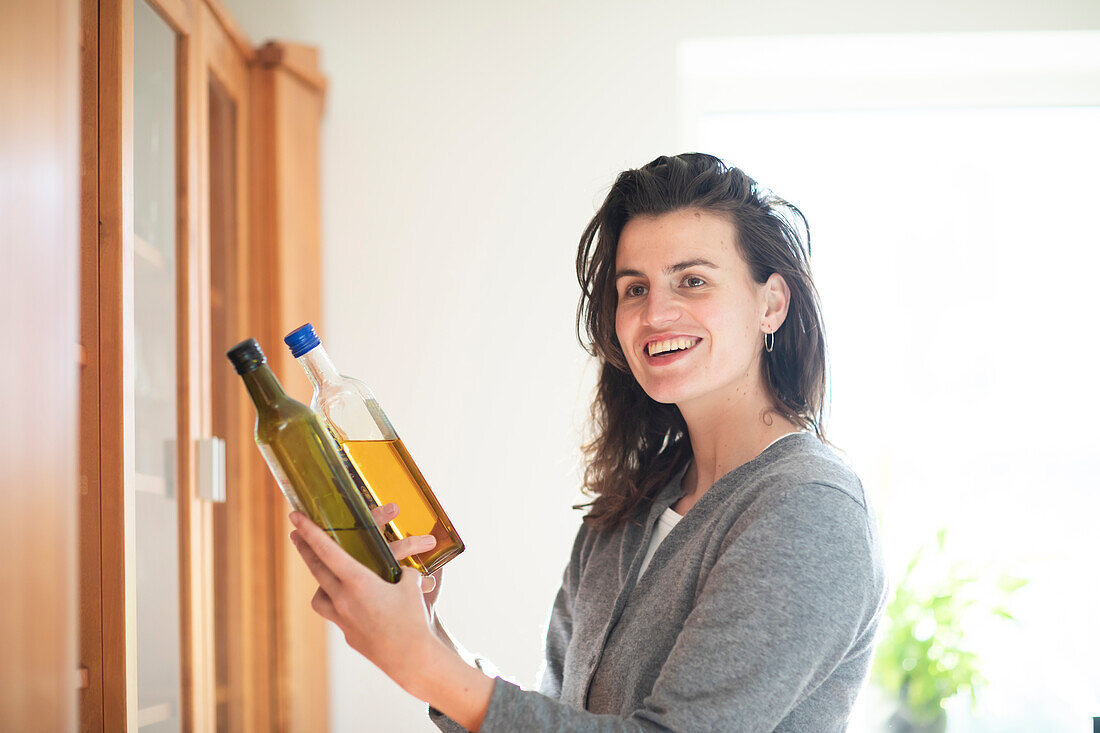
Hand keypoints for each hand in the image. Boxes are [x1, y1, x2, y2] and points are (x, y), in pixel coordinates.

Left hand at [288, 511, 438, 692]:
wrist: (411, 659)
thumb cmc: (413, 619)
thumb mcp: (411, 586)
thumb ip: (402, 573)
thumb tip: (401, 571)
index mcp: (357, 582)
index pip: (327, 551)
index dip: (311, 532)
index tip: (296, 518)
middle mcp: (343, 599)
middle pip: (316, 570)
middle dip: (304, 549)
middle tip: (294, 534)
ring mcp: (342, 619)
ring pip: (319, 596)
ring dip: (319, 583)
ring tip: (324, 576)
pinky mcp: (348, 634)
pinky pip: (336, 615)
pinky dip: (339, 606)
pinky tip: (352, 605)